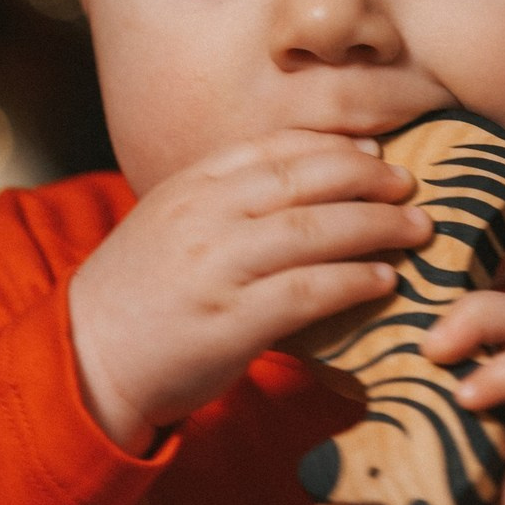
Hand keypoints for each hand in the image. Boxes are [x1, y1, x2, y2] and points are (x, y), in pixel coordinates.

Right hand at [68, 130, 431, 455]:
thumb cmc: (141, 291)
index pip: (275, 148)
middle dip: (368, 177)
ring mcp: (216, 267)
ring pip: (314, 230)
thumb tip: (307, 183)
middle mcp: (205, 216)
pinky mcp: (230, 322)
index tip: (375, 151)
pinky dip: (353, 281)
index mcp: (191, 185)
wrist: (87, 357)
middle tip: (409, 185)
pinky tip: (385, 280)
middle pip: (305, 179)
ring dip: (376, 226)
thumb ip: (228, 198)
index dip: (334, 146)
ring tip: (416, 229)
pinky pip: (307, 292)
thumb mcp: (171, 221)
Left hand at [306, 291, 504, 504]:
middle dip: (440, 294)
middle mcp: (500, 387)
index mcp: (459, 399)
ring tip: (435, 348)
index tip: (364, 311)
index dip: (409, 302)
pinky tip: (469, 398)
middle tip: (402, 327)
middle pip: (484, 301)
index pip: (441, 321)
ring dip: (477, 319)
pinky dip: (504, 375)